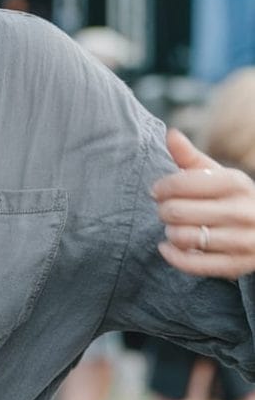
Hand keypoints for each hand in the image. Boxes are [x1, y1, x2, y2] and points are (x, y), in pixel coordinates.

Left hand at [155, 128, 254, 277]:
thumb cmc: (230, 197)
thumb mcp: (216, 174)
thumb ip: (190, 157)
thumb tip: (170, 133)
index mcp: (236, 183)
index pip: (183, 183)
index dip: (161, 187)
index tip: (157, 191)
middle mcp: (243, 212)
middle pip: (177, 211)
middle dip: (163, 210)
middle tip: (164, 210)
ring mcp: (243, 241)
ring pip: (183, 237)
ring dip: (170, 232)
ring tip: (173, 227)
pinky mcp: (236, 266)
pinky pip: (192, 265)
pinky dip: (172, 256)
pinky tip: (167, 246)